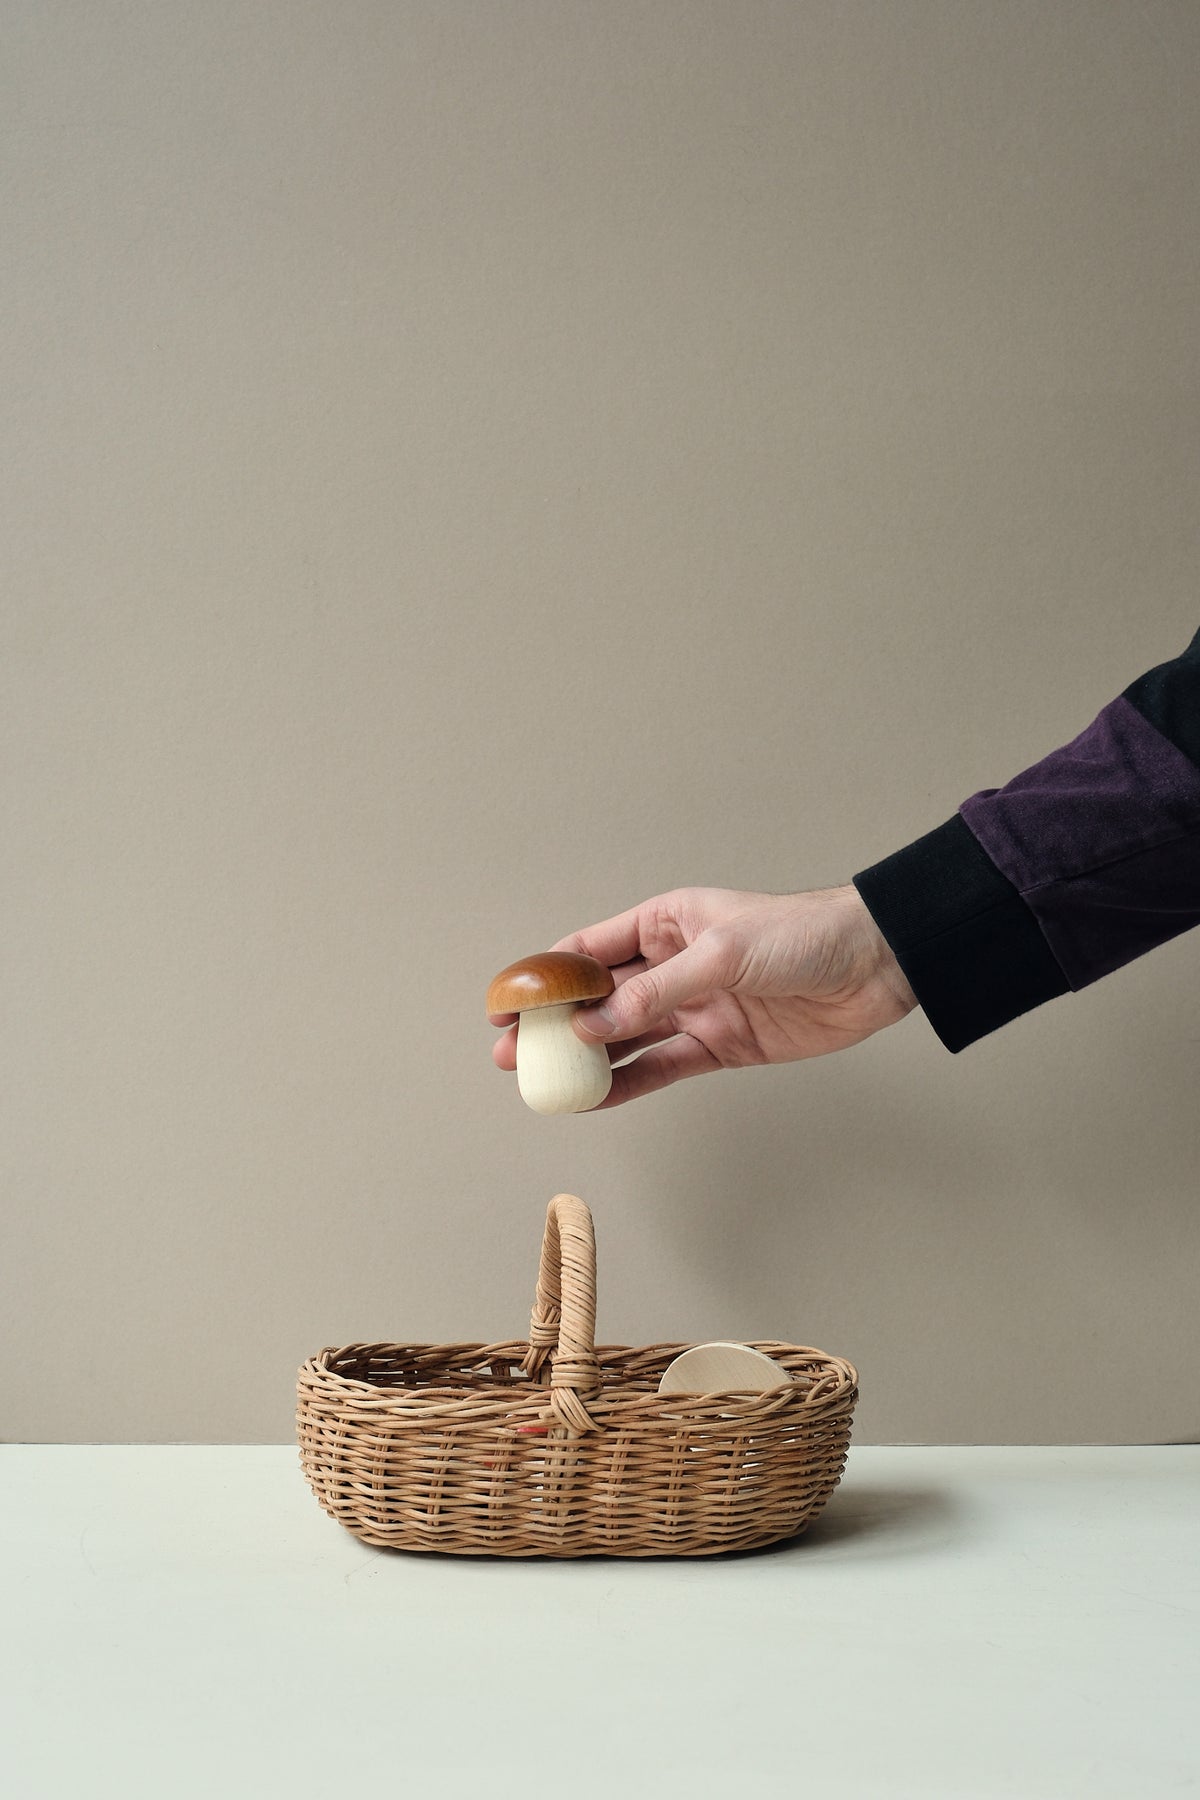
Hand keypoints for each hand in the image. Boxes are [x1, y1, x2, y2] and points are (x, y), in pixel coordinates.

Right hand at [489, 885, 916, 1106]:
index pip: (589, 950)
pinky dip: (630, 1082)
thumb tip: (594, 1026)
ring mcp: (695, 1006)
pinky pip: (663, 1066)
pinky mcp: (720, 1045)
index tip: (507, 1005)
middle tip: (510, 1054)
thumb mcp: (722, 953)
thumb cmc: (803, 935)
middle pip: (598, 999)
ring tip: (543, 1082)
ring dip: (585, 1060)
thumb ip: (656, 991)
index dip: (544, 978)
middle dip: (553, 1026)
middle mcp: (673, 964)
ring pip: (626, 1037)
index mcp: (666, 921)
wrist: (874, 966)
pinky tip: (597, 1097)